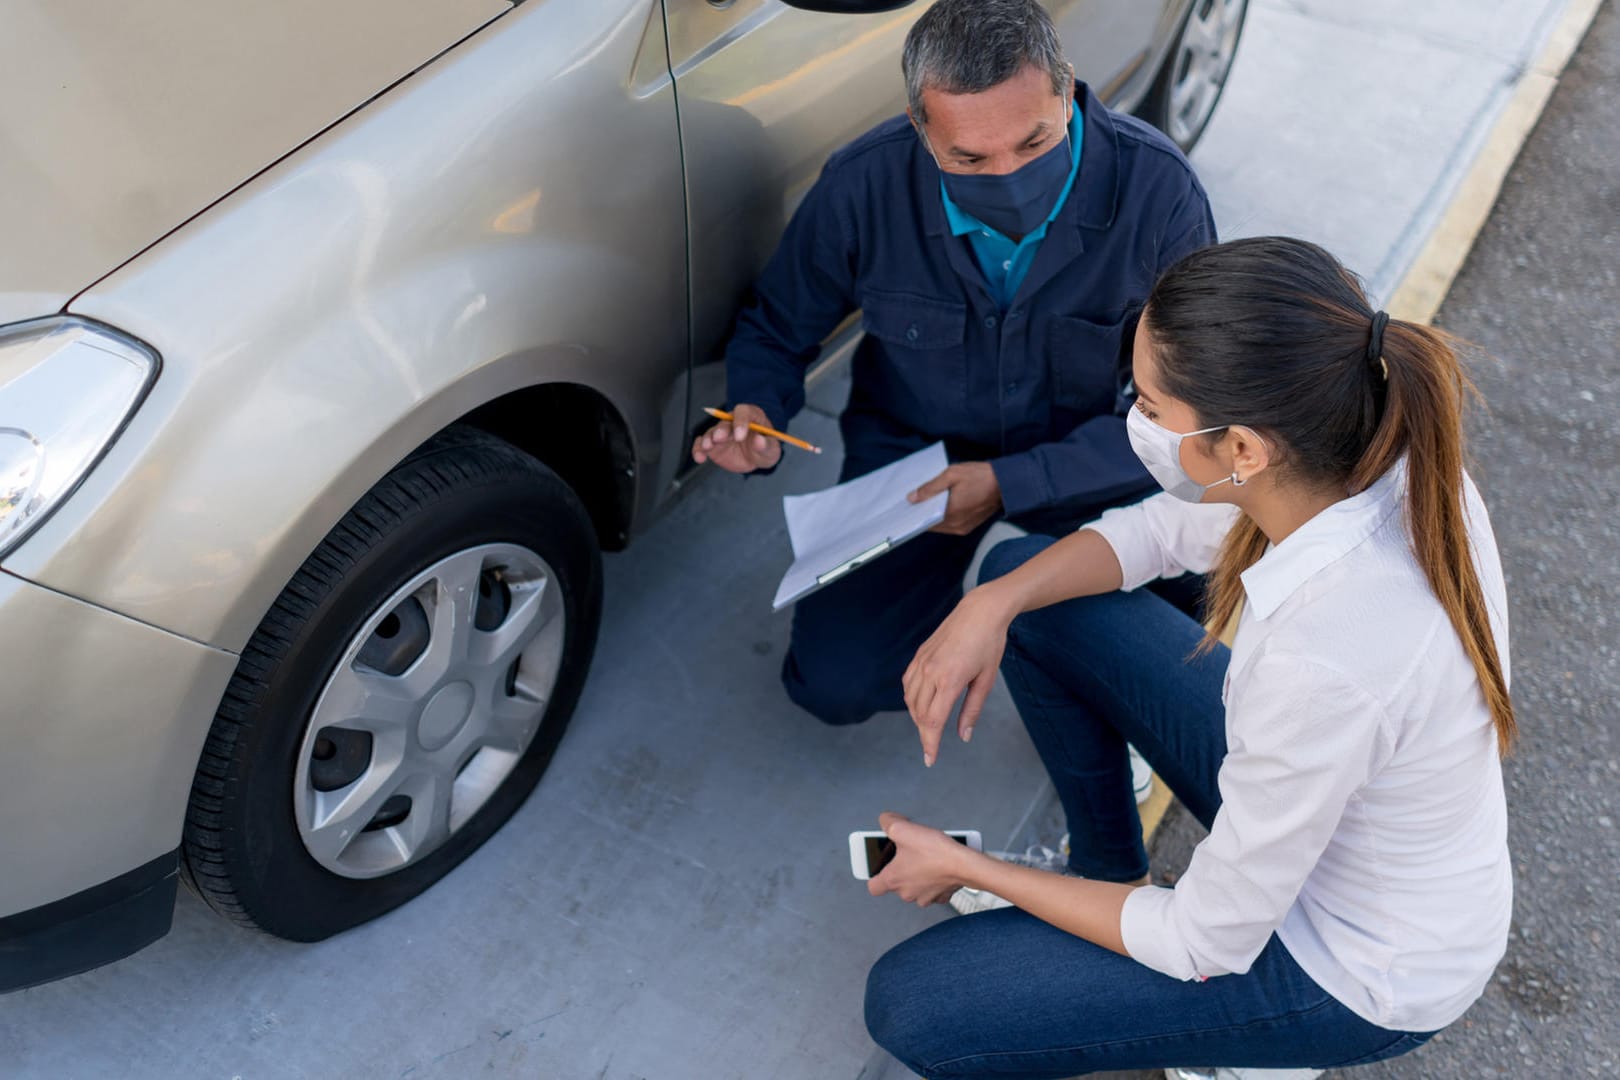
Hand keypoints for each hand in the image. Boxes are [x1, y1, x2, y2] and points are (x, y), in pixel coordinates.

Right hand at [691, 403, 781, 472]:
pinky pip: (701, 444)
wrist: (756, 458)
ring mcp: (722, 433)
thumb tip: (759, 440)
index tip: (740, 435)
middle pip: (725, 422)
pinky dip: (698, 449)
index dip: (740, 421)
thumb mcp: (772, 449)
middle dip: (721, 430)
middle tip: (719, 439)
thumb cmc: (765, 448)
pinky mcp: (713, 445)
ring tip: (707, 447)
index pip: (743, 411)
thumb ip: (767, 445)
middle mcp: (733, 422)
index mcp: (751, 416)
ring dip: (707, 438)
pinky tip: (700, 457)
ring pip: (711, 432)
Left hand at [867, 812, 979, 906]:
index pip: (873, 887)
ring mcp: (925, 897)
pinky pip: (933, 888)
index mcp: (893, 879)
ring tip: (926, 855)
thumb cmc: (935, 851)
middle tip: (909, 851)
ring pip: (916, 886)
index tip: (880, 864)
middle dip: (901, 867)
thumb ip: (888, 822)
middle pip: (897, 883)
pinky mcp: (941, 896)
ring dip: (918, 873)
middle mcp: (907, 892)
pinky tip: (939, 864)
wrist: (965, 864)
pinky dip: (935, 878)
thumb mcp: (903, 828)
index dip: (875, 874)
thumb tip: (885, 820)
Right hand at [902, 586, 1015, 765]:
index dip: (930, 743)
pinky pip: (908, 683)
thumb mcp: (986, 680)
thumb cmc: (989, 644)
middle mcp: (931, 672)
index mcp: (950, 680)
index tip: (930, 759)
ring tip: (929, 727)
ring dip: (917, 717)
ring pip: (910, 700)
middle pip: (919, 714)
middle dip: (924, 734)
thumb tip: (964, 736)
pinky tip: (921, 704)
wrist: (980, 611)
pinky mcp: (919, 655)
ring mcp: (922, 662)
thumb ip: (972, 710)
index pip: (933, 721)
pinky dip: (911, 698)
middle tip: (932, 747)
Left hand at [910, 462, 1000, 535]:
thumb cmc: (980, 476)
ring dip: (933, 515)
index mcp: (950, 514)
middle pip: (931, 524)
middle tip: (914, 502)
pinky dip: (944, 516)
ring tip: (927, 501)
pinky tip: (941, 504)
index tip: (904, 508)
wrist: (1006, 483)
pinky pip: (951, 524)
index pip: (924, 521)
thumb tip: (911, 498)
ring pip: (941, 525)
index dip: (913, 515)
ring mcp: (964, 528)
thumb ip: (930, 488)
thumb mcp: (951, 475)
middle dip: (922, 514)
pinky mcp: (970, 526)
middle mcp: (956, 525)